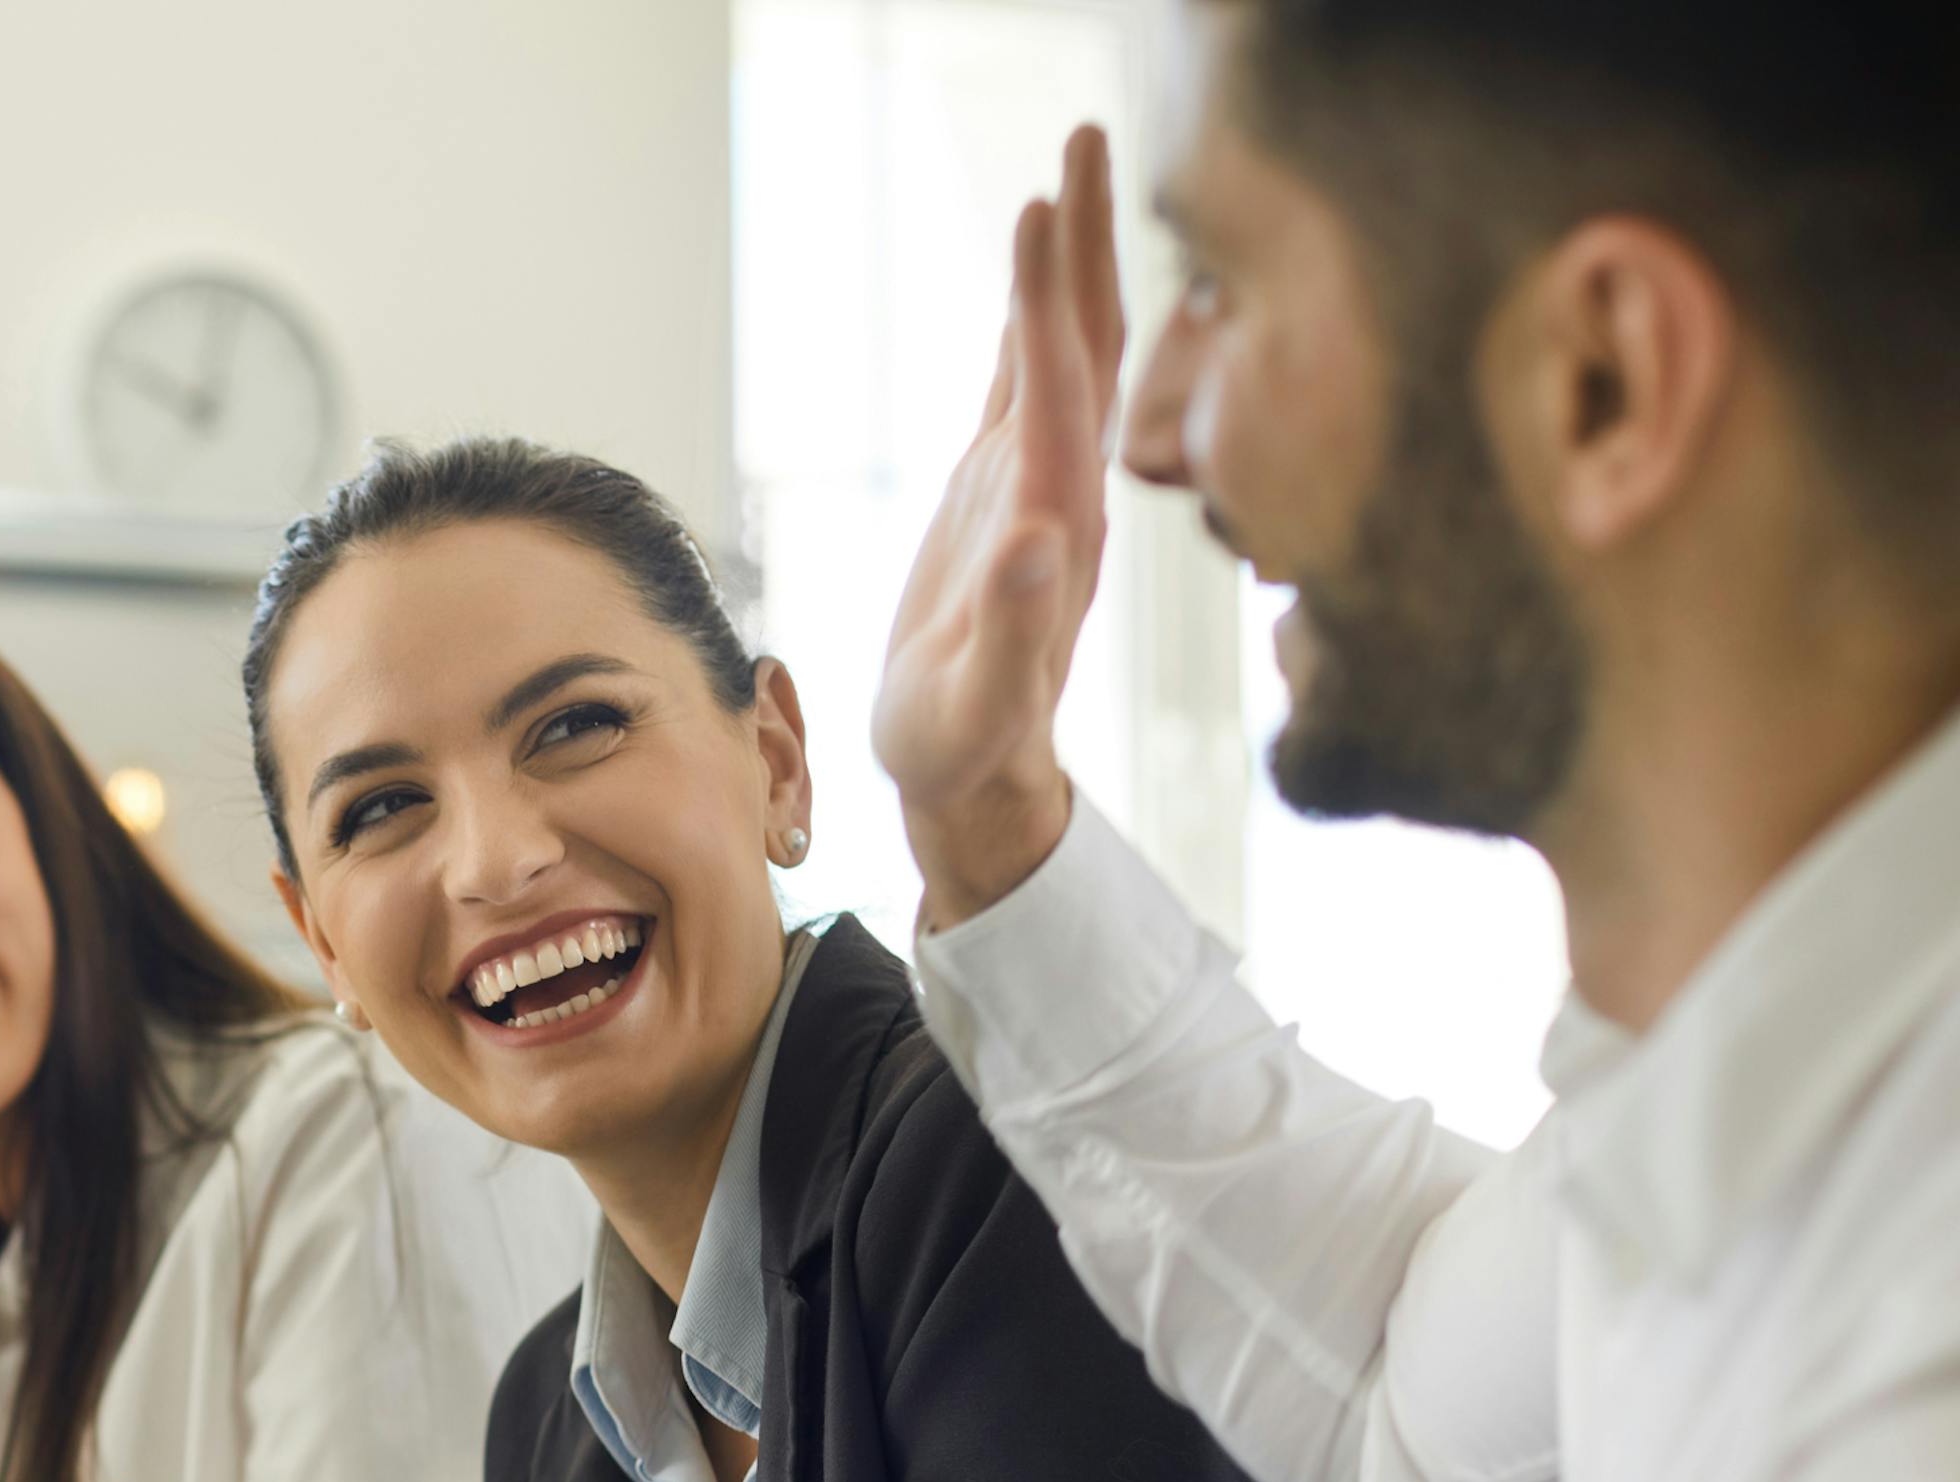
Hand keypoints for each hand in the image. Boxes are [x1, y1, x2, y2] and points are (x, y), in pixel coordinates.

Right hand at [875, 123, 1123, 929]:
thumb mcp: (981, 705)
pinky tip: (1030, 275)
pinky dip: (1029, 316)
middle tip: (1086, 133)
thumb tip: (1038, 542)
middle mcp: (1059, 486)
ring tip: (1066, 170)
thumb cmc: (968, 750)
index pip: (1055, 384)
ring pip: (1060, 348)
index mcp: (1053, 520)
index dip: (1044, 298)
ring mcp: (1035, 483)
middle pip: (1079, 338)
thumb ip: (1015, 631)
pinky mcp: (1004, 493)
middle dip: (1083, 238)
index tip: (1037, 207)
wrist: (980, 776)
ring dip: (1066, 259)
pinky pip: (1025, 383)